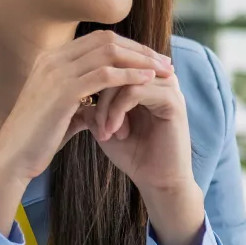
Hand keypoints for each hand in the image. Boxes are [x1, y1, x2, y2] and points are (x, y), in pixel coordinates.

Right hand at [0, 31, 172, 233]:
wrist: (11, 159)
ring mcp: (57, 72)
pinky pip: (105, 75)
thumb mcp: (62, 113)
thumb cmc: (36, 140)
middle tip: (165, 62)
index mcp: (52, 60)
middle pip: (107, 40)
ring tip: (164, 71)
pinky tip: (148, 81)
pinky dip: (129, 76)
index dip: (129, 47)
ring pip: (109, 53)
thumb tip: (100, 106)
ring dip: (141, 60)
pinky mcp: (63, 91)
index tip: (152, 60)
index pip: (99, 40)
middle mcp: (53, 59)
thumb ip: (81, 102)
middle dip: (140, 49)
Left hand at [89, 67, 205, 244]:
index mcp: (144, 79)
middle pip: (118, 65)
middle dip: (98, 93)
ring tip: (104, 131)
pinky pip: (136, 91)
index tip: (83, 113)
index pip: (112, 61)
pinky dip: (118, 111)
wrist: (158, 182)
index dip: (93, 83)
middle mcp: (158, 78)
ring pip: (125, 77)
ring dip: (107, 105)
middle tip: (93, 123)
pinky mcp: (173, 100)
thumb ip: (91, 104)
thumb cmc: (134, 154)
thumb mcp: (104, 125)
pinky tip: (114, 132)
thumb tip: (72, 86)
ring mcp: (168, 87)